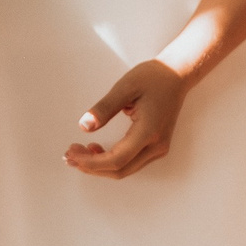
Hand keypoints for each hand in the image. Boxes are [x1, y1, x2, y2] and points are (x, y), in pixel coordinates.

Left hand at [65, 59, 189, 179]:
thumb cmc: (153, 77)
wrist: (177, 75)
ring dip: (100, 165)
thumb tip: (84, 126)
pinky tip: (96, 150)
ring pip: (125, 169)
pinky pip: (131, 162)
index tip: (71, 153)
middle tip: (69, 155)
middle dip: (91, 167)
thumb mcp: (125, 87)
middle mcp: (156, 146)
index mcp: (149, 132)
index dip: (91, 162)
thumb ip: (104, 108)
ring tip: (78, 152)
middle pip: (120, 170)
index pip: (116, 159)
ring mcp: (158, 148)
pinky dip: (111, 161)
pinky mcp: (156, 146)